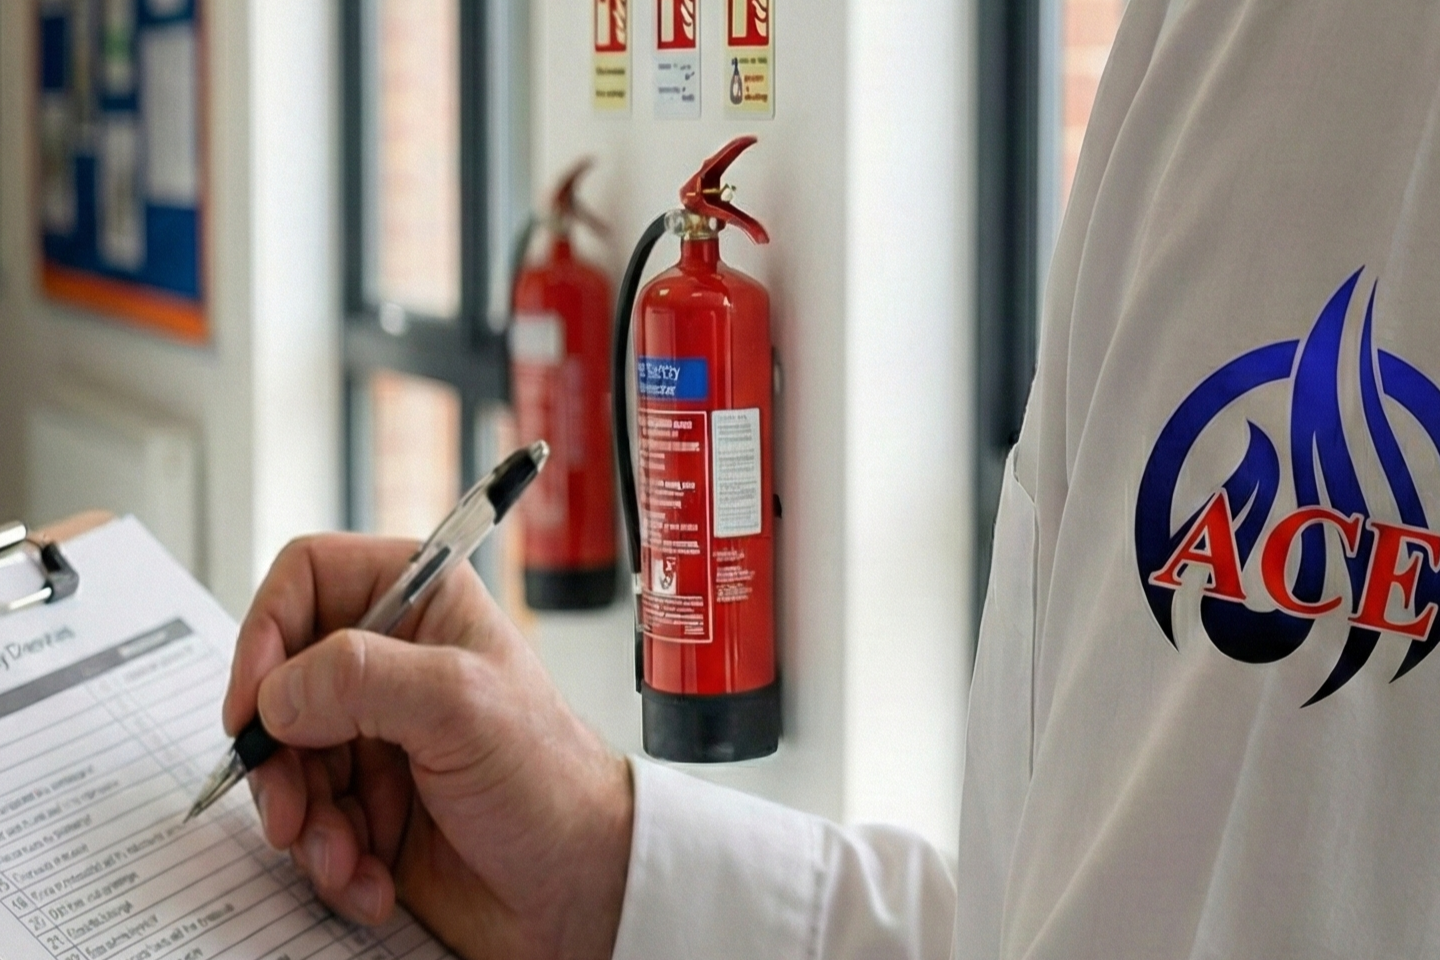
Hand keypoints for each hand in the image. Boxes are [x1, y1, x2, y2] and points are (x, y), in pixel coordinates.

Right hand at [222, 534, 632, 959]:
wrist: (579, 886)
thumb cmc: (551, 780)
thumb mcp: (460, 706)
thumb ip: (361, 678)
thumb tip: (277, 690)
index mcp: (421, 605)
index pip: (308, 575)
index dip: (267, 633)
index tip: (254, 704)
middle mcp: (393, 663)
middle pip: (280, 682)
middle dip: (279, 756)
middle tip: (291, 808)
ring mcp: (377, 736)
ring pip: (285, 762)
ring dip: (306, 821)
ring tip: (346, 857)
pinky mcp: (370, 803)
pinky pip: (309, 822)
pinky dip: (329, 860)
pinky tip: (370, 880)